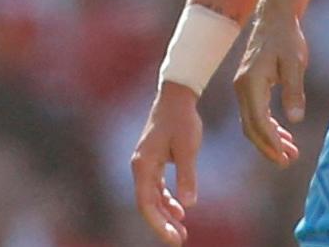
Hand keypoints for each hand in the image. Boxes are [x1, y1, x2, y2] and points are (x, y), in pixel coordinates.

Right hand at [130, 81, 202, 244]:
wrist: (176, 96)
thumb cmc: (181, 120)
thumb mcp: (187, 147)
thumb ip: (187, 176)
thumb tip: (188, 205)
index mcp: (143, 165)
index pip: (146, 203)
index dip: (159, 224)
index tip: (174, 238)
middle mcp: (140, 166)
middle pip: (147, 204)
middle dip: (162, 224)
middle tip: (180, 240)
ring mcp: (145, 164)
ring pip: (152, 197)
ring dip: (166, 215)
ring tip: (182, 231)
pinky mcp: (153, 161)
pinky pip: (157, 188)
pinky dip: (167, 201)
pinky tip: (180, 211)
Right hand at [233, 9, 306, 166]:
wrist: (275, 17)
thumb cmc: (286, 38)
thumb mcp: (294, 63)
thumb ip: (294, 90)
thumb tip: (295, 119)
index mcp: (251, 83)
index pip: (259, 121)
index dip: (272, 142)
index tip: (285, 157)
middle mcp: (242, 87)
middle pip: (251, 127)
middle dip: (268, 147)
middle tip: (287, 162)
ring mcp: (243, 87)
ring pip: (252, 122)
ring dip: (269, 140)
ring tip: (289, 153)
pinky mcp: (249, 86)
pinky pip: (255, 113)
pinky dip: (268, 127)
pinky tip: (283, 134)